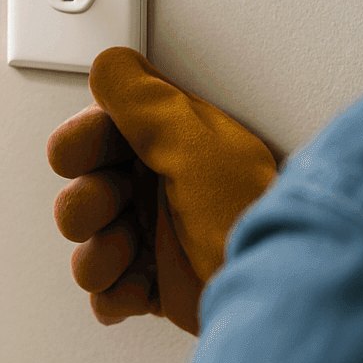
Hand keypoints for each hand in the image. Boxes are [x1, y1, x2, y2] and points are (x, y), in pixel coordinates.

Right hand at [47, 47, 278, 334]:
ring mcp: (155, 241)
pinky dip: (116, 296)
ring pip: (87, 248)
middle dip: (89, 205)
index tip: (93, 153)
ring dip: (100, 256)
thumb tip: (110, 65)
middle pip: (80, 194)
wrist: (283, 287)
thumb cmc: (251, 212)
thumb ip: (145, 102)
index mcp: (166, 143)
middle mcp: (156, 189)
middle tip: (116, 207)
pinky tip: (140, 290)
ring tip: (131, 255)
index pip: (91, 134)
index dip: (81, 144)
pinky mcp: (158, 288)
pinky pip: (107, 294)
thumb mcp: (197, 145)